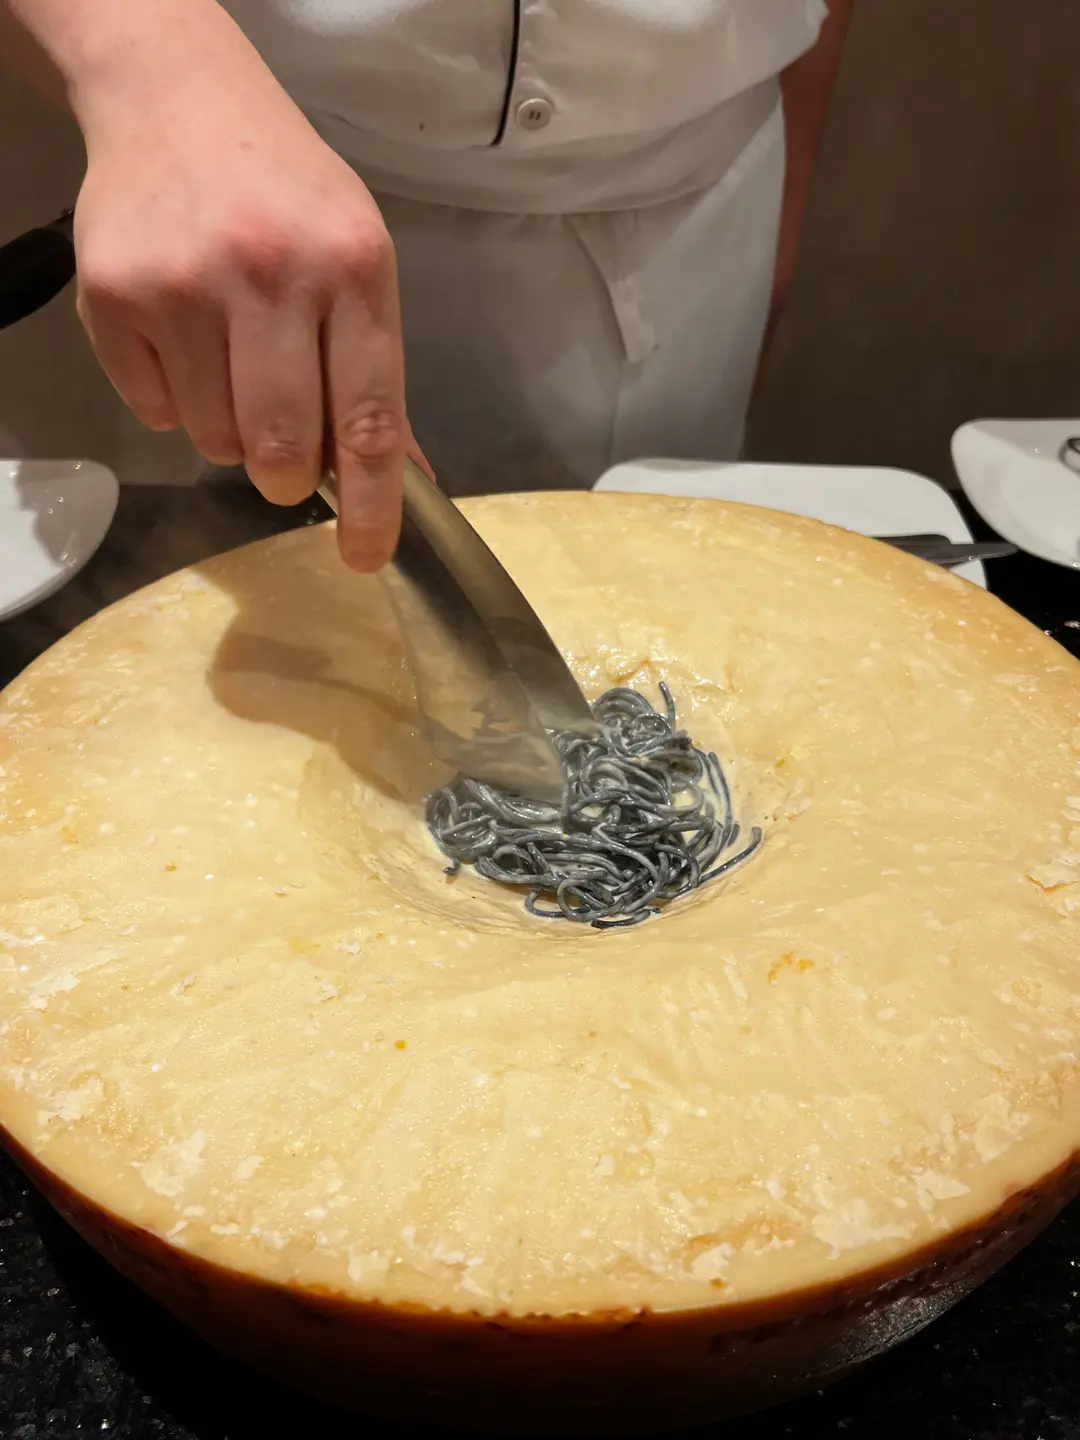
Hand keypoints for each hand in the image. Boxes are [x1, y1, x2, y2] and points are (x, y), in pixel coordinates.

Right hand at [72, 41, 407, 571]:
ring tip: (231, 360)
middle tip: (285, 460)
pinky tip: (185, 336)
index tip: (366, 557)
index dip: (373, 507)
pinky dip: (176, 398)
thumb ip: (375, 374)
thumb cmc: (287, 193)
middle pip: (282, 448)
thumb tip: (407, 480)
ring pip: (214, 440)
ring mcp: (183, 285)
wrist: (178, 100)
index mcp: (351, 268)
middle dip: (288, 478)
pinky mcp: (113, 296)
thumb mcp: (358, 262)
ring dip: (230, 430)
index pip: (368, 420)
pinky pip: (156, 411)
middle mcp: (268, 273)